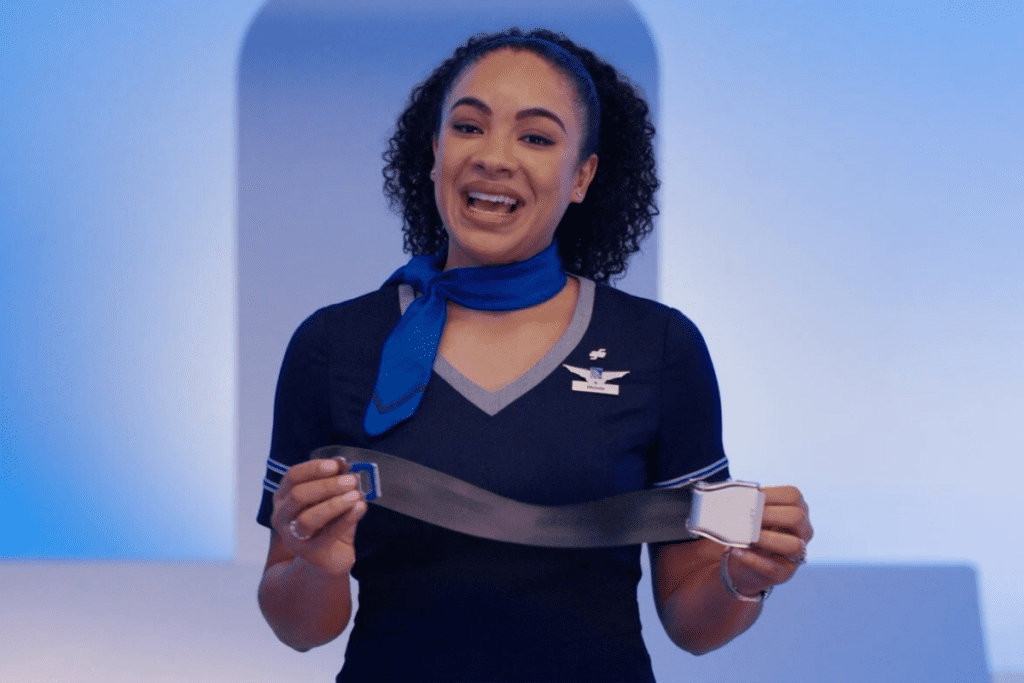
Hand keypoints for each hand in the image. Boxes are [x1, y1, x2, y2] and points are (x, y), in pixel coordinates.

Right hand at [270, 457, 367, 576]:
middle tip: (351, 480)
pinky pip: (328, 534)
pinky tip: (360, 507)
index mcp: (284, 497)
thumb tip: (345, 464)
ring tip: (356, 495)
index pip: (292, 476)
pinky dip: (346, 518)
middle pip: (298, 495)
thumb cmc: (328, 524)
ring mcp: (293, 537)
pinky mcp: (311, 553)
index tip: (336, 464)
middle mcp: (282, 516)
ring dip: (334, 504)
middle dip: (326, 485)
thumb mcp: (332, 499)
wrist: (328, 559)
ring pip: (307, 518)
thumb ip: (337, 483)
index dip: (313, 468)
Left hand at [726, 485, 812, 596]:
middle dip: (770, 514)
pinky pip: (772, 568)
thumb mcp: (754, 516)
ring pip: (793, 546)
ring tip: (746, 536)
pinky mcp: (784, 573)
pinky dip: (752, 559)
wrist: (746, 563)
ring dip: (767, 539)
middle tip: (748, 515)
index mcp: (798, 510)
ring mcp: (796, 554)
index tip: (749, 496)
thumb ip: (750, 506)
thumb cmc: (752, 531)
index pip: (793, 496)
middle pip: (797, 518)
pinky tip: (736, 551)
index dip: (771, 494)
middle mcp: (803, 531)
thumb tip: (737, 498)